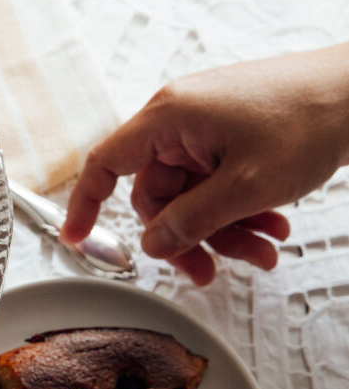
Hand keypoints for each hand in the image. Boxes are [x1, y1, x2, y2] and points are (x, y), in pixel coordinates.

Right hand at [60, 44, 348, 284]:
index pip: (106, 165)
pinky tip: (272, 224)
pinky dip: (241, 207)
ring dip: (225, 228)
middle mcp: (180, 118)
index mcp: (168, 118)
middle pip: (160, 193)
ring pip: (195, 193)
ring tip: (264, 248)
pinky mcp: (233, 132)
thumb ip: (191, 221)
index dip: (86, 205)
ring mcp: (208, 125)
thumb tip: (154, 244)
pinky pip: (219, 181)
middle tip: (212, 271)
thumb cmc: (311, 118)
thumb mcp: (245, 187)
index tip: (77, 239)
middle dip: (189, 235)